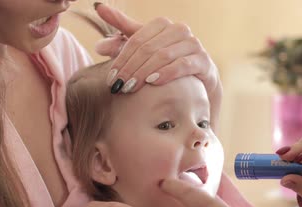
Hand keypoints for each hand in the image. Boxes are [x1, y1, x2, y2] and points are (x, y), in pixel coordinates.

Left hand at [94, 3, 222, 128]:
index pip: (135, 39)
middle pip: (147, 48)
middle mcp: (179, 30)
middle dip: (130, 69)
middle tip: (118, 86)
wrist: (198, 83)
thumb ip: (120, 46)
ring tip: (131, 87)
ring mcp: (193, 44)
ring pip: (163, 55)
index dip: (121, 59)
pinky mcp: (203, 60)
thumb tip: (97, 46)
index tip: (110, 78)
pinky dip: (166, 73)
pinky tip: (153, 82)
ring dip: (144, 72)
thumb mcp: (142, 54)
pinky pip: (183, 64)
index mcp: (161, 25)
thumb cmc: (165, 65)